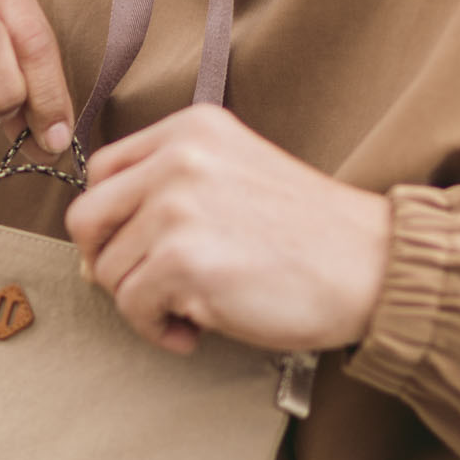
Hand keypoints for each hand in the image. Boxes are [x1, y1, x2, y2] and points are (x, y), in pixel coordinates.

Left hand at [64, 105, 390, 355]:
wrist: (373, 266)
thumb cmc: (311, 235)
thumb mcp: (237, 176)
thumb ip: (171, 191)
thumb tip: (95, 249)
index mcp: (191, 129)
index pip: (103, 170)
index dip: (110, 221)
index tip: (136, 250)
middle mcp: (178, 158)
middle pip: (87, 218)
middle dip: (108, 262)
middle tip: (148, 288)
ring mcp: (176, 207)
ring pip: (107, 269)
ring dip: (141, 302)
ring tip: (190, 309)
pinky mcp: (181, 259)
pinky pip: (131, 306)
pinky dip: (157, 329)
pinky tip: (197, 330)